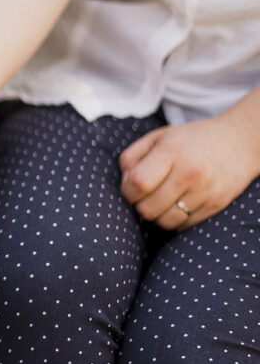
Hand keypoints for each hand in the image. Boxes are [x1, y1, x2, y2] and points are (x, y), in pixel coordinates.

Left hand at [119, 116, 259, 230]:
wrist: (239, 142)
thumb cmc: (190, 140)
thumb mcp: (158, 137)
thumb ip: (132, 157)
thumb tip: (124, 183)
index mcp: (172, 151)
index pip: (138, 183)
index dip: (127, 191)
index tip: (131, 187)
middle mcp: (190, 173)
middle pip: (148, 208)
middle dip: (139, 205)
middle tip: (146, 195)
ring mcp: (205, 191)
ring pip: (164, 222)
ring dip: (156, 215)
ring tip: (160, 201)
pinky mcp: (215, 205)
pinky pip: (183, 225)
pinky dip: (173, 220)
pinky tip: (176, 205)